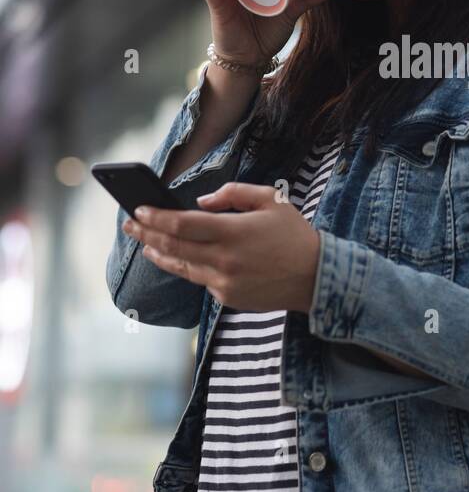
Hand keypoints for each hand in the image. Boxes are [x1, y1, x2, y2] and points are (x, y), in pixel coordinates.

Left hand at [121, 182, 321, 310]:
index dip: (156, 217)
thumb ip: (233, 194)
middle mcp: (224, 260)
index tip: (138, 210)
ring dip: (159, 253)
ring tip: (145, 244)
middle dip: (147, 233)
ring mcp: (223, 283)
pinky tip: (179, 258)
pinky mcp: (227, 297)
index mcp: (233, 232)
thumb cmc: (294, 235)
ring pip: (181, 267)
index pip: (182, 224)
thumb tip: (201, 202)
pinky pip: (201, 280)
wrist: (316, 278)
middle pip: (173, 246)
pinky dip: (188, 267)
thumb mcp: (271, 200)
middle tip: (130, 224)